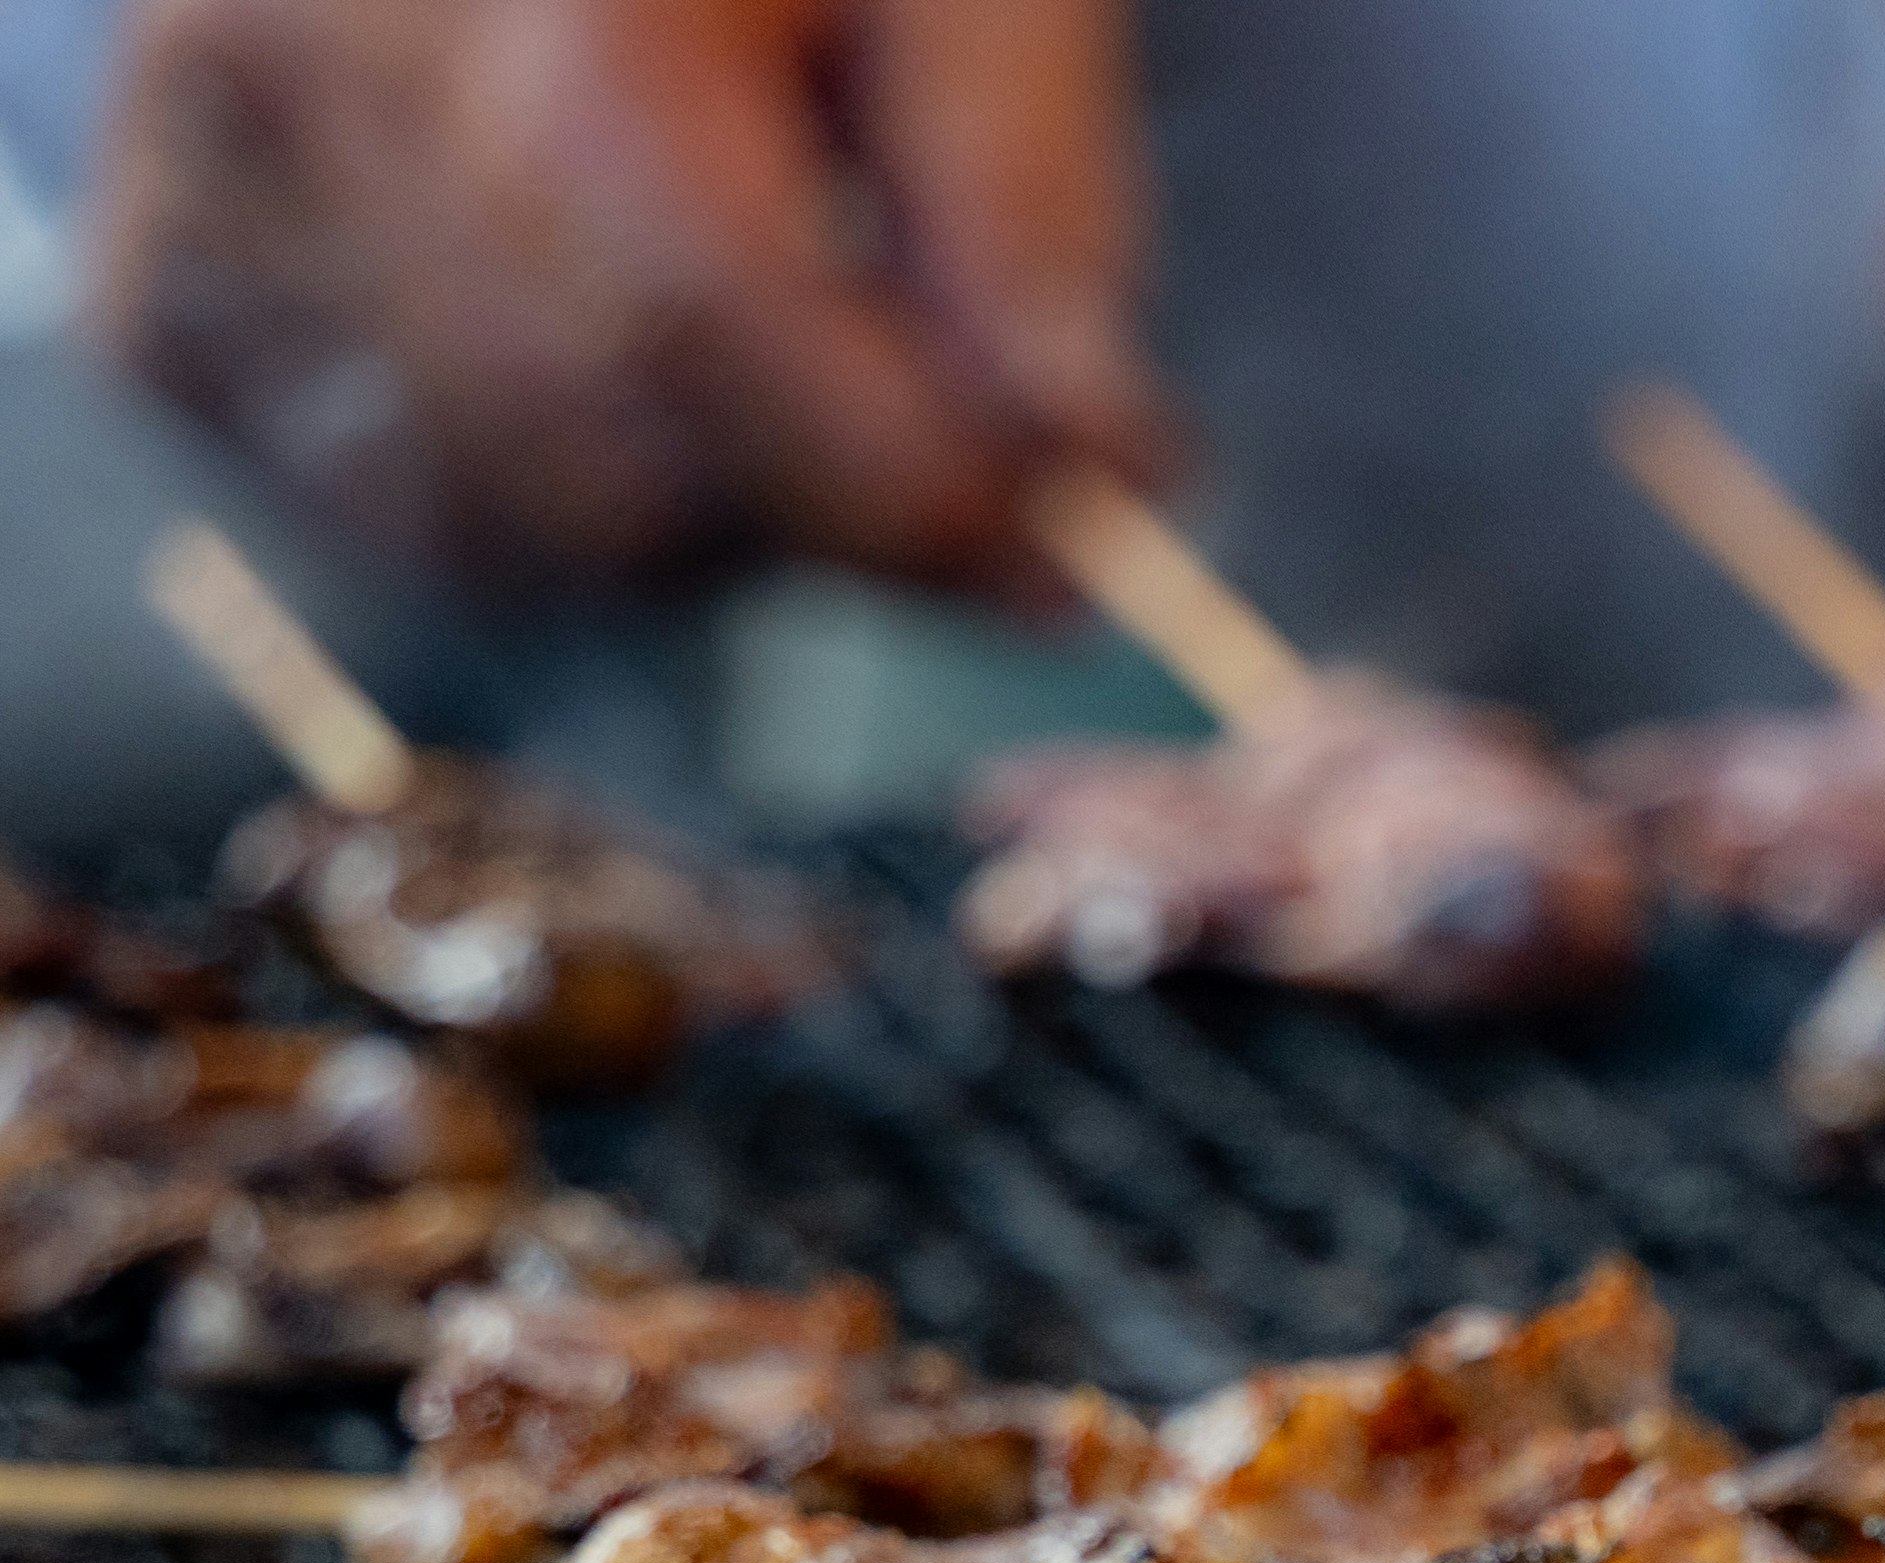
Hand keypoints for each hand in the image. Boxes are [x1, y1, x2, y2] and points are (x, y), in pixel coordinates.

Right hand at [86, 0, 1165, 591]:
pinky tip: (598, 354)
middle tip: (921, 428)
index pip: (717, 320)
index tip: (1070, 557)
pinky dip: (546, 500)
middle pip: (609, 464)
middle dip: (816, 502)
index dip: (919, 489)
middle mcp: (331, 77)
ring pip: (506, 530)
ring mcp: (218, 189)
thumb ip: (1028, 202)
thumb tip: (1101, 465)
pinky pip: (399, 516)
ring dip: (687, 513)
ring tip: (740, 338)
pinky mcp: (176, 292)